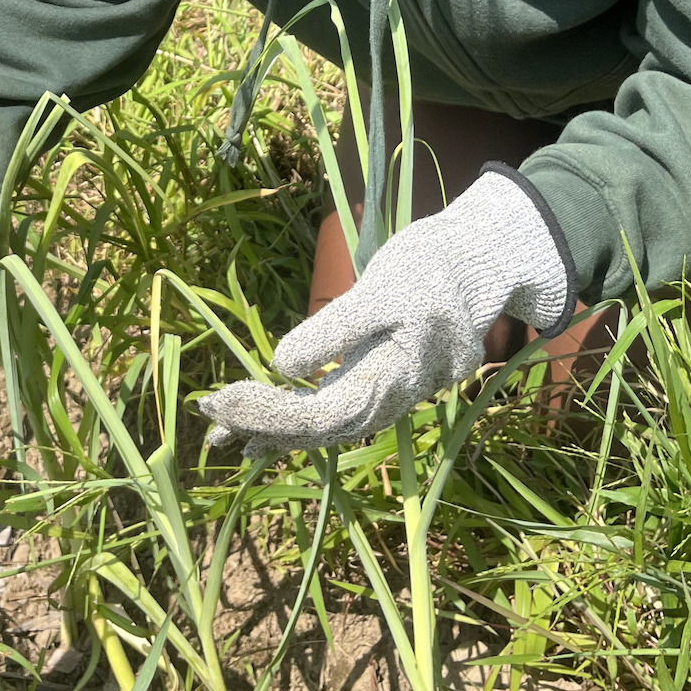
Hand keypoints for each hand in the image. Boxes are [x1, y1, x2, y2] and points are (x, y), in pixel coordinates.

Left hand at [199, 168, 572, 456]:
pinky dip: (301, 414)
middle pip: (321, 428)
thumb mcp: (382, 289)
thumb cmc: (431, 267)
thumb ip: (336, 330)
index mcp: (393, 378)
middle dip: (262, 423)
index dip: (269, 414)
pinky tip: (267, 424)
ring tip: (224, 429)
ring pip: (329, 424)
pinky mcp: (387, 379)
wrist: (482, 260)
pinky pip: (340, 409)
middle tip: (208, 413)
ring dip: (276, 426)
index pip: (320, 415)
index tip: (222, 398)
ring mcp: (393, 393)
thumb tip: (283, 367)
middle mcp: (394, 398)